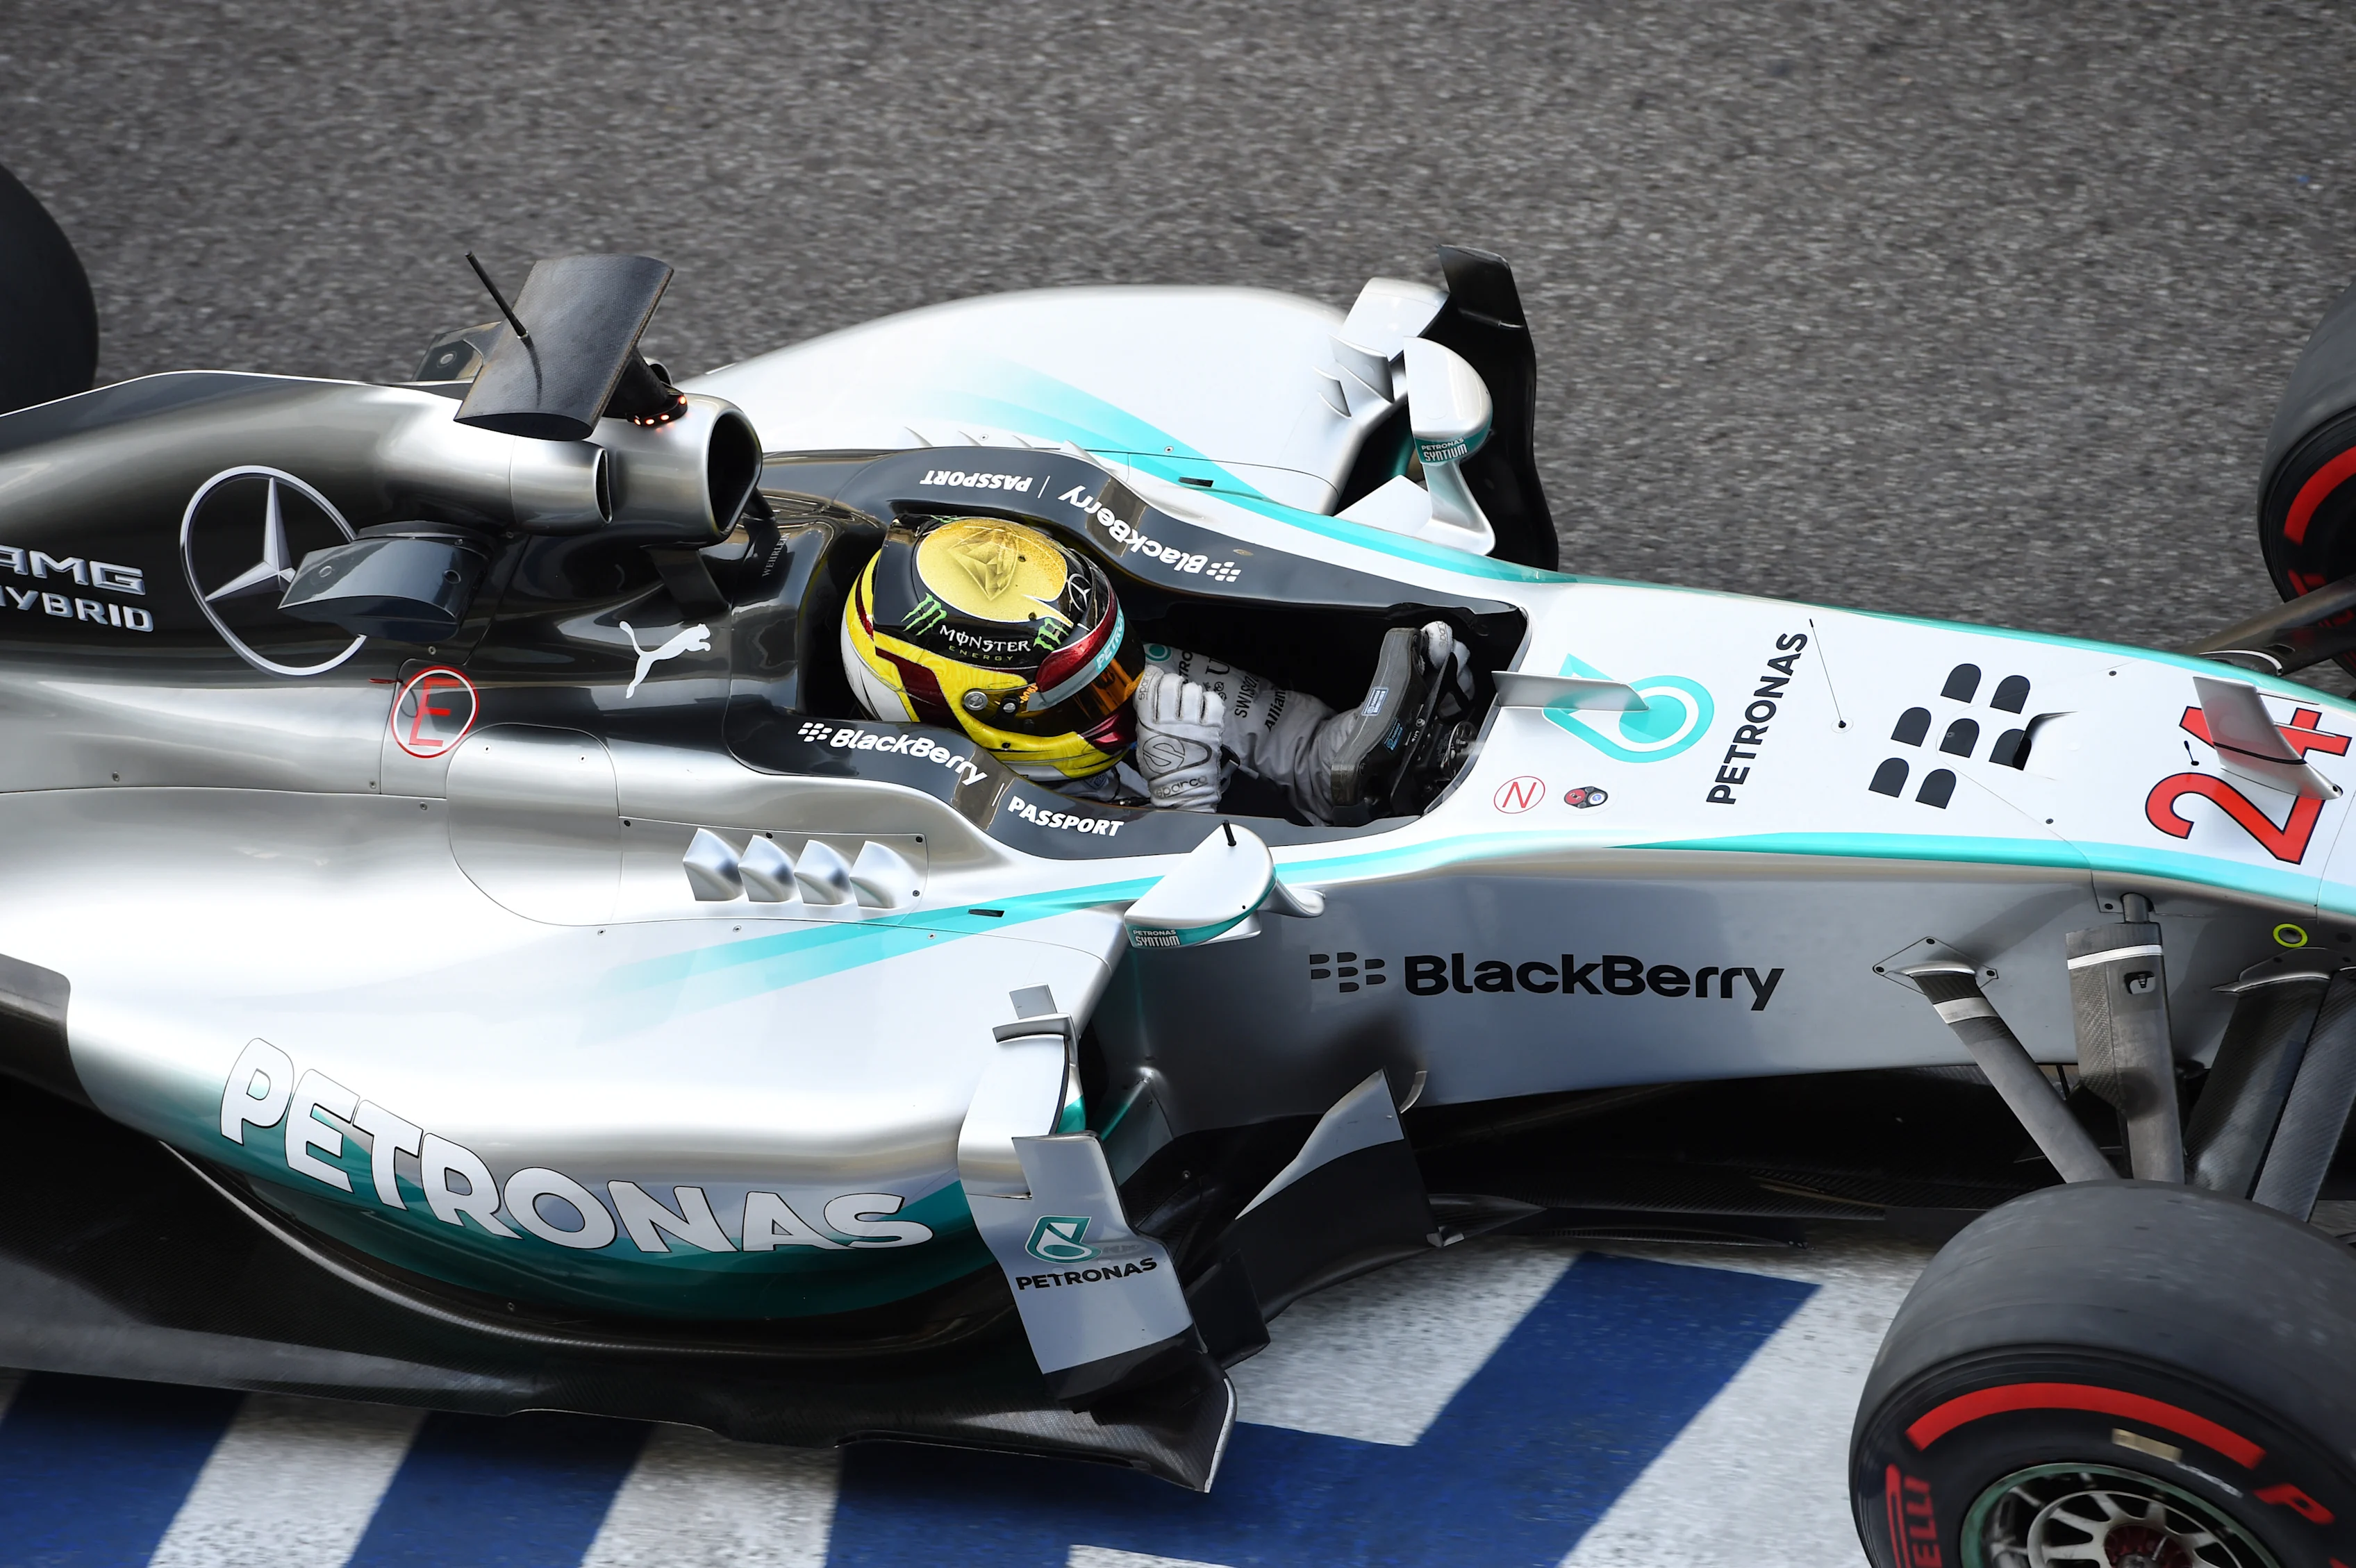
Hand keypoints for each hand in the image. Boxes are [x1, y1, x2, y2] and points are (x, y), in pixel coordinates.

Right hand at [1134, 665, 1224, 810]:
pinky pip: (1214, 701)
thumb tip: (1148, 696)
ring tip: (1190, 700)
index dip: (1151, 677)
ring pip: (1193, 689)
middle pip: (1171, 684)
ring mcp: (1193, 725)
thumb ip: (1144, 719)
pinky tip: (1205, 706)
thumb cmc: (1160, 769)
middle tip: (1174, 689)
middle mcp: (1171, 722)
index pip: (1148, 688)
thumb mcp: (1142, 743)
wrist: (1183, 790)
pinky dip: (1210, 699)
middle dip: (1172, 682)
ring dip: (1191, 690)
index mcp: (1149, 725)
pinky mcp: (1212, 729)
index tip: (1154, 676)